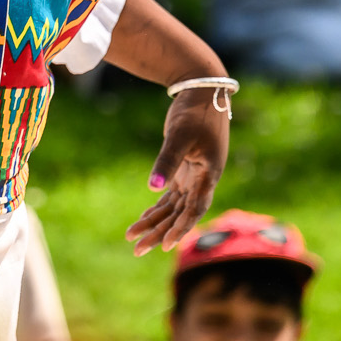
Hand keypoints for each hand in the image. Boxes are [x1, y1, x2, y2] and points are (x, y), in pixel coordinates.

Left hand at [126, 90, 228, 255]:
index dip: (181, 228)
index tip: (165, 245)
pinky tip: (145, 218)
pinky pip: (171, 196)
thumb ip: (167, 162)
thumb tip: (153, 188)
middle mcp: (202, 180)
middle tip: (136, 250)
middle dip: (159, 232)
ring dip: (155, 223)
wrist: (203, 90)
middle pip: (180, 214)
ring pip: (173, 207)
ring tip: (132, 239)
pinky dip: (158, 207)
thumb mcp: (179, 135)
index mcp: (208, 175)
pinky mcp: (184, 169)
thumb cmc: (194, 112)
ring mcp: (193, 176)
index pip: (194, 210)